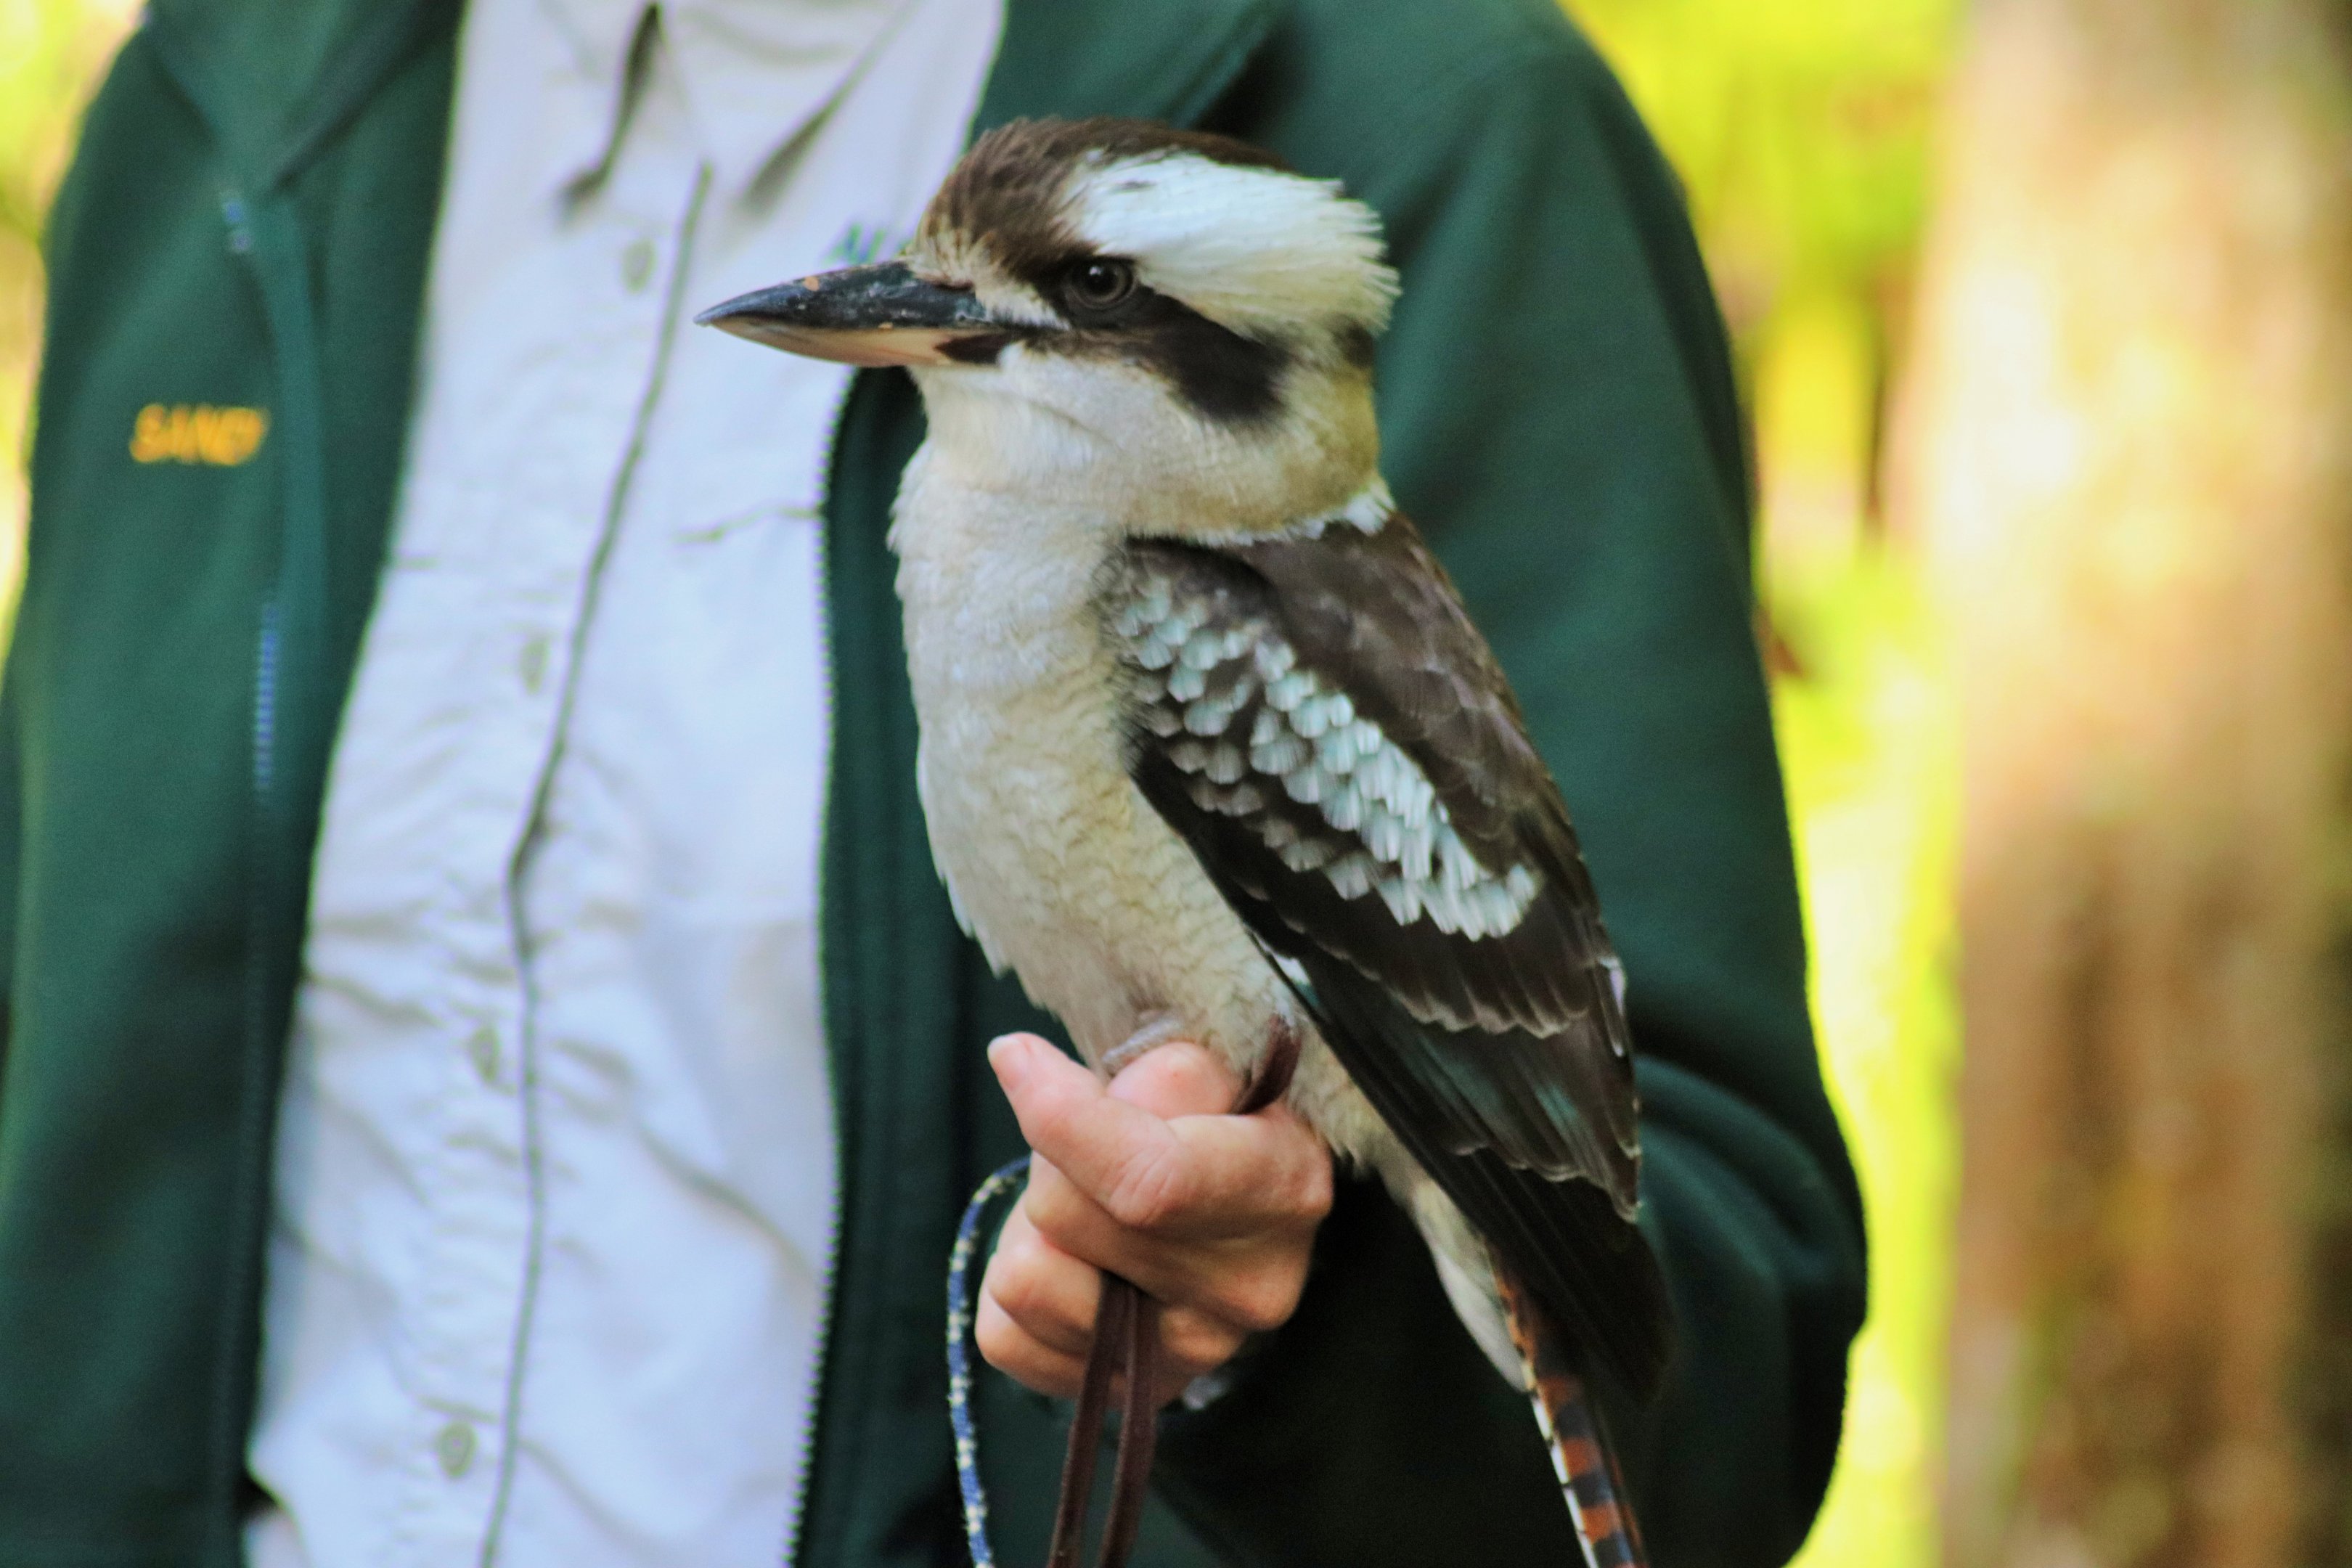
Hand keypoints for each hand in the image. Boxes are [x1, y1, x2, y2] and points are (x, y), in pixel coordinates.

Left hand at [976, 1032, 1333, 1407]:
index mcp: (1283, 1187)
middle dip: (1049, 1158)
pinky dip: (1017, 1282)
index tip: (1014, 1055)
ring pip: (1025, 1278)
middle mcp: (1248, 1289)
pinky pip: (1003, 1335)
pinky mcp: (1125, 1391)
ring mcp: (1189, 1354)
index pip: (1152, 1179)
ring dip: (1030, 1227)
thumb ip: (1146, 1070)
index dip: (1062, 1118)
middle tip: (1088, 1141)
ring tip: (1086, 1206)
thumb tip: (1026, 1068)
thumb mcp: (1208, 1066)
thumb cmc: (1212, 1117)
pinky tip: (1075, 1261)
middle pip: (1065, 1215)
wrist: (1230, 1208)